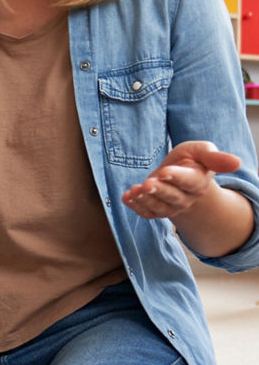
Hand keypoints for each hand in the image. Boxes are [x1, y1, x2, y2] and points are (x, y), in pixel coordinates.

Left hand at [122, 141, 240, 219]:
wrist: (182, 176)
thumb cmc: (191, 160)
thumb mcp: (201, 151)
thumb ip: (214, 156)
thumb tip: (237, 162)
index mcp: (198, 181)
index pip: (188, 181)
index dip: (176, 177)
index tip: (164, 171)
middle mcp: (186, 198)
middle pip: (173, 197)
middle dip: (159, 191)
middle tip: (147, 183)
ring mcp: (171, 206)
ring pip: (159, 207)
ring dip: (145, 200)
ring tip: (133, 190)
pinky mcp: (157, 210)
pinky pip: (147, 213)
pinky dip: (136, 207)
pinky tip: (126, 197)